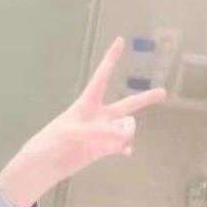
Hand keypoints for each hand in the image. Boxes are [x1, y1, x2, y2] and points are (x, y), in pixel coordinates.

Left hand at [0, 37, 166, 206]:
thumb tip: (124, 136)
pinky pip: (122, 145)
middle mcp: (98, 116)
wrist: (42, 166)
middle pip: (126, 104)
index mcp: (85, 103)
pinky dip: (126, 147)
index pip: (101, 77)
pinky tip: (126, 152)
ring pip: (126, 128)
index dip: (110, 59)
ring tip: (117, 143)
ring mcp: (102, 133)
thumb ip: (98, 132)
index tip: (119, 40)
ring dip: (126, 134)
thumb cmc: (50, 143)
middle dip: (145, 99)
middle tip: (163, 92)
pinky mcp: (102, 149)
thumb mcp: (71, 133)